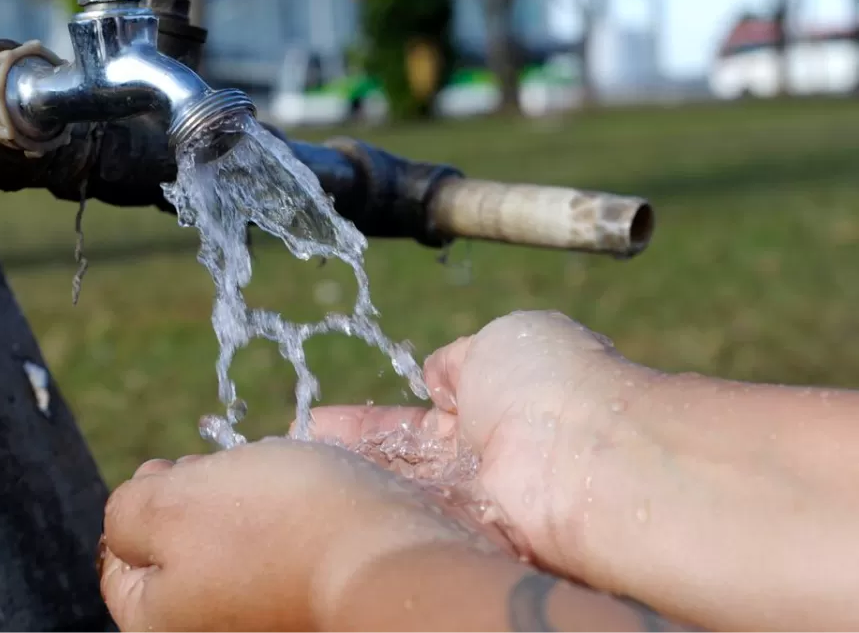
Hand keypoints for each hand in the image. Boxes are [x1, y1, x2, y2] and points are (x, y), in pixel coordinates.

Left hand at [97, 438, 493, 632]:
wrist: (390, 559)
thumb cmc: (275, 527)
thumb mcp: (170, 503)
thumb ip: (126, 511)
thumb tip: (130, 517)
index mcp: (159, 623)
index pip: (119, 567)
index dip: (139, 504)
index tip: (170, 468)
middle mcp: (212, 631)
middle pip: (179, 556)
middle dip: (193, 500)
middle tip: (220, 469)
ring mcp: (264, 621)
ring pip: (232, 549)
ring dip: (243, 506)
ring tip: (270, 478)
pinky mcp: (309, 605)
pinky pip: (281, 556)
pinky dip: (286, 523)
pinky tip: (306, 498)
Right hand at [306, 310, 661, 575]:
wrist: (589, 457)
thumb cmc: (552, 384)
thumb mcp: (501, 340)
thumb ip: (460, 359)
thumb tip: (437, 371)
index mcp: (493, 404)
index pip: (415, 419)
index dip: (367, 422)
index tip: (319, 422)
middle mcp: (481, 460)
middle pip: (400, 463)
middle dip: (349, 458)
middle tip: (295, 454)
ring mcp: (473, 503)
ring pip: (398, 493)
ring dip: (350, 484)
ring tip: (292, 477)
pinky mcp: (467, 540)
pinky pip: (407, 524)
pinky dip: (367, 513)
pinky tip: (320, 506)